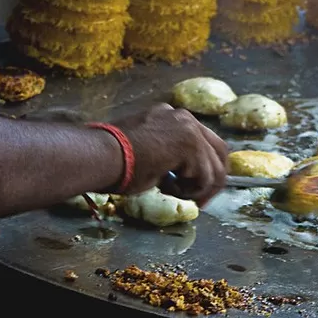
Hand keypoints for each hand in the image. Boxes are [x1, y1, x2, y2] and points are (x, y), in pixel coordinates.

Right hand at [112, 104, 228, 205]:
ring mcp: (189, 128)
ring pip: (214, 167)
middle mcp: (184, 117)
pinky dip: (192, 191)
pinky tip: (169, 189)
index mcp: (172, 117)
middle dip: (213, 179)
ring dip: (198, 188)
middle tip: (199, 201)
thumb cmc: (112, 160)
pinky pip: (206, 177)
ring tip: (175, 194)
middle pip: (219, 151)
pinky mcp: (191, 144)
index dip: (204, 168)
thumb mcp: (147, 153)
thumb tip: (183, 176)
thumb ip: (169, 158)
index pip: (204, 142)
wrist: (98, 156)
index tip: (193, 189)